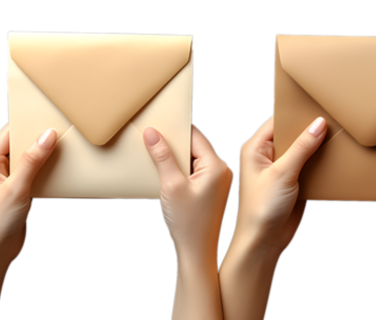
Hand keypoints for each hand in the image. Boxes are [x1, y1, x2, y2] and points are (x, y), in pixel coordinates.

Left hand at [0, 123, 55, 319]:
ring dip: (46, 155)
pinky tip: (61, 169)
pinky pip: (35, 173)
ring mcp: (8, 179)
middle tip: (63, 131)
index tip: (50, 117)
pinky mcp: (19, 190)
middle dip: (40, 138)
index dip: (29, 124)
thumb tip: (47, 135)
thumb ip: (32, 161)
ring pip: (30, 158)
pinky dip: (47, 170)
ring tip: (66, 148)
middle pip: (21, 143)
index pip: (9, 133)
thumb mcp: (15, 189)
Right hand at [142, 125, 232, 255]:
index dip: (176, 130)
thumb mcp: (171, 185)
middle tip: (154, 142)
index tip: (158, 125)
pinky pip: (195, 172)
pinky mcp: (212, 191)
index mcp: (217, 166)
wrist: (197, 251)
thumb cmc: (189, 223)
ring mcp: (218, 182)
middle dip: (174, 145)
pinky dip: (181, 171)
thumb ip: (162, 156)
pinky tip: (167, 176)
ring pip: (193, 159)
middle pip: (195, 146)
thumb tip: (153, 133)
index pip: (196, 136)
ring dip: (176, 159)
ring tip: (158, 161)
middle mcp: (222, 171)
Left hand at [219, 115, 325, 319]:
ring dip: (319, 149)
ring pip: (304, 150)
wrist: (265, 241)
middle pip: (293, 134)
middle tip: (333, 122)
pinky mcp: (294, 183)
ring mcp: (282, 170)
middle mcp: (267, 156)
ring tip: (338, 139)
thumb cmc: (261, 209)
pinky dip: (322, 164)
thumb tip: (318, 124)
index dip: (297, 114)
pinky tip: (335, 160)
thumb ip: (302, 147)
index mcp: (256, 147)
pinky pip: (311, 167)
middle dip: (311, 131)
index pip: (279, 120)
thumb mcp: (282, 173)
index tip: (317, 107)